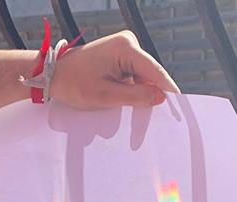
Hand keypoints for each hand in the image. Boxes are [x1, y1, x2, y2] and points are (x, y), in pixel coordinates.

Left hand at [51, 31, 178, 108]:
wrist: (55, 75)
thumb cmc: (75, 84)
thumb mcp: (106, 95)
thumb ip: (136, 96)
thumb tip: (161, 98)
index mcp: (125, 47)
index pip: (155, 71)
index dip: (168, 91)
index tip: (181, 109)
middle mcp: (128, 44)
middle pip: (152, 75)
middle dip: (154, 96)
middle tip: (160, 122)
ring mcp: (125, 51)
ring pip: (145, 78)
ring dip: (143, 96)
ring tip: (142, 118)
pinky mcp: (121, 59)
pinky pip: (136, 78)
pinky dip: (136, 93)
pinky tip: (133, 108)